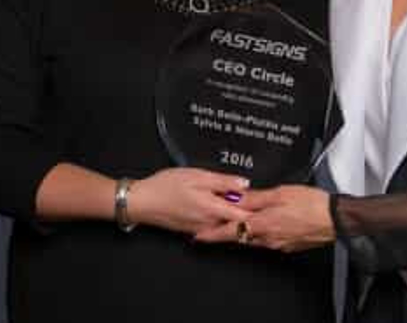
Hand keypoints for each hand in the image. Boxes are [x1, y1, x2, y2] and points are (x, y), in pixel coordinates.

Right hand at [128, 168, 249, 234]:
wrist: (141, 202)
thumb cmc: (165, 186)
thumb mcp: (197, 176)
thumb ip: (223, 182)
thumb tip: (244, 183)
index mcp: (212, 209)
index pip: (244, 217)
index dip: (257, 209)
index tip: (265, 201)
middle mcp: (208, 224)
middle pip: (236, 221)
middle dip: (246, 210)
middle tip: (251, 196)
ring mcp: (200, 229)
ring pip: (224, 224)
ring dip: (232, 213)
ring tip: (233, 198)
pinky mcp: (193, 230)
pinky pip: (213, 225)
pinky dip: (219, 216)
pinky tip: (215, 204)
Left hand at [195, 185, 333, 251]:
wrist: (335, 219)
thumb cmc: (312, 205)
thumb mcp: (280, 193)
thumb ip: (255, 197)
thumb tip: (236, 198)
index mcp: (263, 223)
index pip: (229, 231)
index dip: (212, 234)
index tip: (199, 236)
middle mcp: (268, 237)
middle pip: (240, 236)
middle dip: (229, 231)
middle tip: (218, 224)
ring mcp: (278, 244)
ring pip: (254, 239)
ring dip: (246, 231)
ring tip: (245, 220)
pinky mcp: (288, 246)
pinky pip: (268, 241)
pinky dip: (263, 233)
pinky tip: (268, 223)